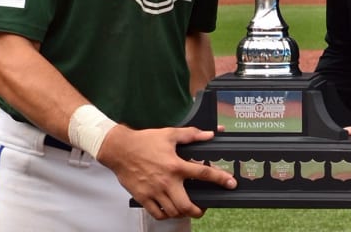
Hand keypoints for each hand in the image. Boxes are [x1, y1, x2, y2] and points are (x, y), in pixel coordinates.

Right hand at [97, 125, 236, 219]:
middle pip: (186, 205)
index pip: (202, 173)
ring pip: (173, 212)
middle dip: (198, 210)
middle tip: (202, 208)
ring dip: (182, 213)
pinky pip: (156, 214)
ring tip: (185, 208)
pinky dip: (165, 215)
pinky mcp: (143, 197)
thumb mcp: (170, 134)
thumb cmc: (144, 141)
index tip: (230, 184)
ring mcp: (154, 191)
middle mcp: (166, 181)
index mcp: (175, 165)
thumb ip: (191, 135)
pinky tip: (168, 210)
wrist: (120, 149)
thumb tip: (209, 134)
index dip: (219, 179)